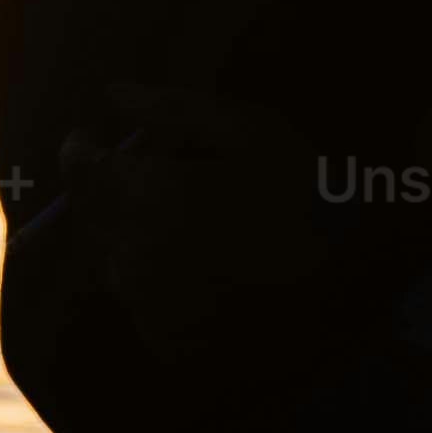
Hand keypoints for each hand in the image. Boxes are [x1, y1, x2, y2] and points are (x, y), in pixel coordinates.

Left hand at [59, 75, 335, 371]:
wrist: (351, 291)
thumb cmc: (305, 196)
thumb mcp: (249, 131)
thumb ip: (174, 109)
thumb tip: (113, 92)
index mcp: (150, 195)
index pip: (80, 168)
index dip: (81, 148)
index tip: (92, 137)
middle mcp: (134, 254)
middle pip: (92, 214)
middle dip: (112, 189)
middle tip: (155, 176)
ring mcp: (148, 305)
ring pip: (112, 257)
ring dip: (131, 233)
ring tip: (185, 221)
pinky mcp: (164, 340)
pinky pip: (139, 299)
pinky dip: (155, 277)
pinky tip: (201, 267)